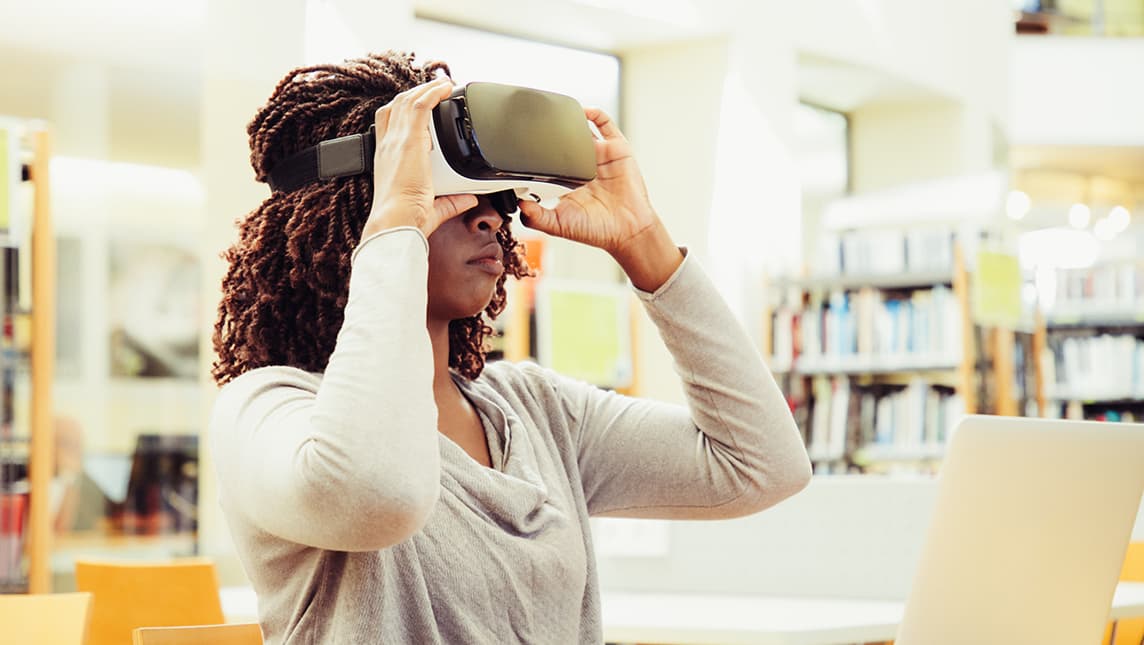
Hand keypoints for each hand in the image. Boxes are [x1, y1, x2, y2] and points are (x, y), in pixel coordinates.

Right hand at [362, 76, 476, 240]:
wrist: (397, 222)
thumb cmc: (406, 219)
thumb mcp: (432, 206)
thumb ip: (451, 201)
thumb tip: (468, 199)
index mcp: (387, 159)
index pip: (387, 122)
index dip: (401, 109)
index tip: (418, 105)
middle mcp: (388, 146)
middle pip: (397, 106)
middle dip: (416, 94)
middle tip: (435, 89)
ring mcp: (397, 141)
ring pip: (408, 101)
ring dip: (426, 89)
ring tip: (442, 84)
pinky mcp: (409, 141)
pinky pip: (421, 106)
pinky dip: (433, 93)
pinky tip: (445, 88)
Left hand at [517, 108, 681, 290]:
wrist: (628, 231)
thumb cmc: (597, 230)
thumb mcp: (559, 225)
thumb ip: (536, 217)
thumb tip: (518, 204)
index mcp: (567, 180)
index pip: (547, 159)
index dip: (536, 151)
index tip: (521, 143)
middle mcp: (583, 166)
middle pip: (563, 140)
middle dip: (551, 131)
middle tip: (536, 122)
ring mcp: (600, 156)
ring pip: (581, 128)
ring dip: (570, 119)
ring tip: (556, 111)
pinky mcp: (616, 149)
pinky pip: (605, 124)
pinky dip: (594, 113)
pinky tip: (583, 110)